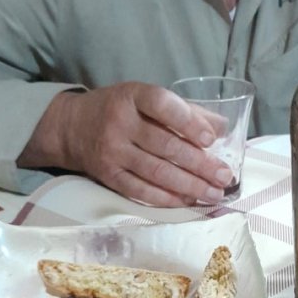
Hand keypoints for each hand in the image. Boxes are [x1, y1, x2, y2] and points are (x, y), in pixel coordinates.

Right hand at [18, 82, 235, 205]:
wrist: (73, 127)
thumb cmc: (120, 110)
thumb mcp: (146, 98)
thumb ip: (184, 110)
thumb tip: (222, 127)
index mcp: (133, 96)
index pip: (162, 105)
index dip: (188, 122)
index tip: (210, 139)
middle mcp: (120, 122)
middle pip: (165, 145)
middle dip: (199, 164)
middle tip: (224, 176)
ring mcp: (112, 151)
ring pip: (156, 172)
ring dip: (190, 186)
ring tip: (214, 193)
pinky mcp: (108, 175)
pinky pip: (141, 190)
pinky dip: (167, 198)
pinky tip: (188, 202)